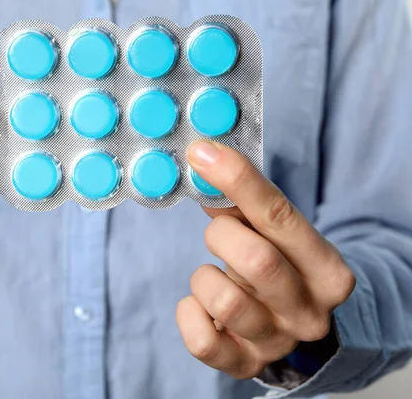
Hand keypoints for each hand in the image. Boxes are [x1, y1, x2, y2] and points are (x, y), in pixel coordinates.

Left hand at [176, 140, 355, 378]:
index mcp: (328, 272)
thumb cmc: (279, 266)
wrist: (289, 322)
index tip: (202, 153)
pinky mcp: (244, 365)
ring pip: (223, 300)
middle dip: (222, 235)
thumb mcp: (275, 235)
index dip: (237, 180)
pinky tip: (201, 304)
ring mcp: (277, 343)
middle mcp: (310, 313)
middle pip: (256, 260)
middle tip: (220, 232)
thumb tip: (203, 162)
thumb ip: (245, 203)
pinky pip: (200, 340)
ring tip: (215, 274)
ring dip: (204, 277)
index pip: (280, 217)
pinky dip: (189, 313)